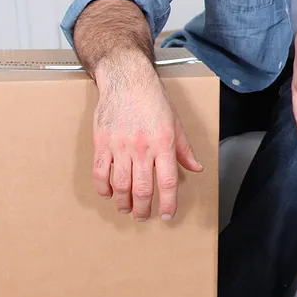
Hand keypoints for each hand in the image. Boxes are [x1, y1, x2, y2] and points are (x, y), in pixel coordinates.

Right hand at [91, 60, 203, 221]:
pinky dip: (103, 188)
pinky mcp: (101, 143)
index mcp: (163, 143)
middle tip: (142, 216)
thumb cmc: (153, 99)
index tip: (167, 215)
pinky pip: (100, 173)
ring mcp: (120, 146)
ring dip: (123, 202)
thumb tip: (196, 168)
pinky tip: (108, 193)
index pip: (167, 182)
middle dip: (143, 209)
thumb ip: (184, 149)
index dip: (168, 203)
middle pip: (142, 189)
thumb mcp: (176, 123)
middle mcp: (142, 148)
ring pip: (120, 185)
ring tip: (127, 209)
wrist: (127, 80)